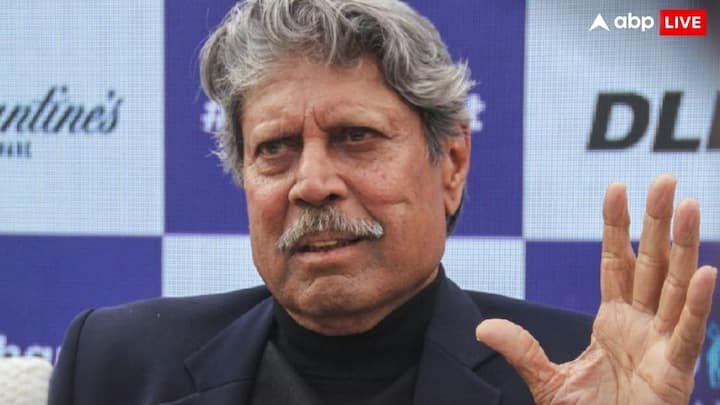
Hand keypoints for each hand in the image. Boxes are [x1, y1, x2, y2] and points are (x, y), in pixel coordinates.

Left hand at [476, 175, 716, 403]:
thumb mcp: (547, 380)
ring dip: (685, 247)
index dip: (617, 226)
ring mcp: (660, 344)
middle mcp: (641, 324)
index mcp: (613, 321)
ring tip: (692, 207)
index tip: (617, 189)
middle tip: (665, 181)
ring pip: (676, 286)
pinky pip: (688, 332)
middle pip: (651, 263)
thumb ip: (522, 349)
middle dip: (657, 222)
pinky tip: (706, 271)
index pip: (616, 262)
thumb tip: (483, 327)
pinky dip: (699, 303)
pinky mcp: (675, 370)